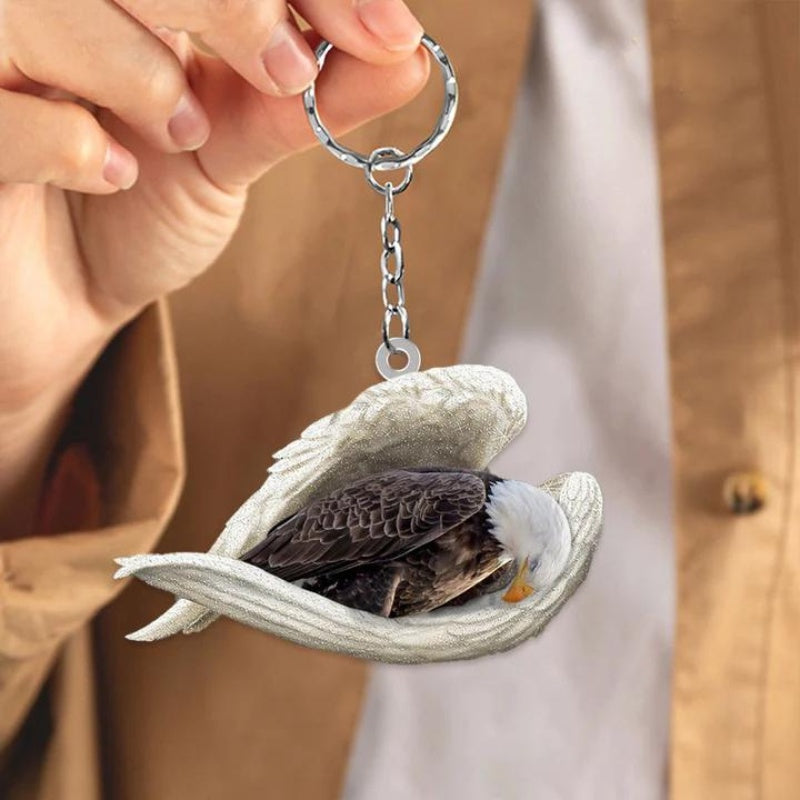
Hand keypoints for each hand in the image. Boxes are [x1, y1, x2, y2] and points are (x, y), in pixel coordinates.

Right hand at [0, 0, 428, 535]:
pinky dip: (65, 136)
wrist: (71, 297)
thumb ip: (304, 102)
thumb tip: (408, 56)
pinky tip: (109, 173)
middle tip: (286, 71)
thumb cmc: (145, 211)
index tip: (386, 32)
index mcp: (136, 2)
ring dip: (138, 69)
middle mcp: (60, 12)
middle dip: (231, 2)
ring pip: (42, 6)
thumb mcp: (235, 150)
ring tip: (181, 134)